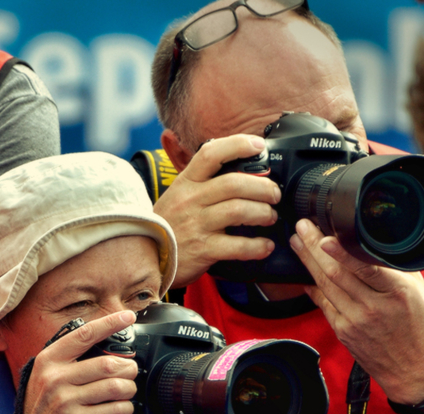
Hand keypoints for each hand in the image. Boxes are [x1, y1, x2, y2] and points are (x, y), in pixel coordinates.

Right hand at [20, 311, 138, 413]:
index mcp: (48, 359)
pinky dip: (125, 409)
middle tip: (130, 372)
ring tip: (127, 391)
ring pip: (115, 387)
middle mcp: (55, 377)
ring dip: (129, 389)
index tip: (128, 316)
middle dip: (128, 368)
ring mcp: (65, 400)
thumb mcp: (44, 376)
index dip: (109, 323)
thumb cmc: (40, 408)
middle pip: (108, 364)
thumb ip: (68, 359)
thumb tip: (105, 346)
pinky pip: (115, 410)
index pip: (84, 334)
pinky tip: (122, 409)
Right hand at [155, 135, 280, 287]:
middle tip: (274, 194)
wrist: (149, 258)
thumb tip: (240, 169)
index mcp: (185, 182)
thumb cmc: (169, 225)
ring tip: (270, 217)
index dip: (237, 145)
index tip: (258, 146)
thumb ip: (203, 182)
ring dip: (263, 213)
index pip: (210, 154)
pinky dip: (258, 246)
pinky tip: (265, 245)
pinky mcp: (203, 249)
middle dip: (263, 187)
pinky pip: (238, 246)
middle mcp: (190, 200)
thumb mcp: (178, 195)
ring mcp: (196, 224)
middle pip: (234, 183)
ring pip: (239, 210)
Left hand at [290, 219, 423, 402]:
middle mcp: (373, 306)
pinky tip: (304, 272)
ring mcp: (354, 320)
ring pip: (324, 286)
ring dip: (307, 262)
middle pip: (335, 273)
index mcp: (396, 292)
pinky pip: (322, 303)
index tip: (324, 238)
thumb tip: (371, 241)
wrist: (414, 369)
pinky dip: (313, 286)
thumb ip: (395, 266)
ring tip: (298, 242)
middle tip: (302, 228)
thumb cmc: (417, 325)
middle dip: (313, 248)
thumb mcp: (417, 290)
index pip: (365, 268)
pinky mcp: (342, 331)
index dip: (341, 253)